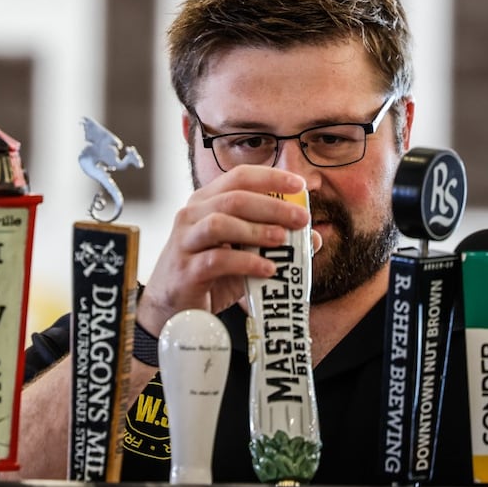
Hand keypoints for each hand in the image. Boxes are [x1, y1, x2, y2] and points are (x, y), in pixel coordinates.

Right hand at [135, 165, 318, 334]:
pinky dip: (246, 262)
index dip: (270, 177)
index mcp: (206, 202)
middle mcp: (191, 215)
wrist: (173, 309)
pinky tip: (267, 269)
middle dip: (271, 207)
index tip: (299, 185)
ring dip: (256, 230)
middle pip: (233, 199)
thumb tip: (314, 236)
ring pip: (220, 224)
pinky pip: (216, 259)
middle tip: (301, 219)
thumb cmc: (208, 275)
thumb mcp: (243, 253)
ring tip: (283, 240)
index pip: (238, 177)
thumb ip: (273, 242)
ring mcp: (185, 242)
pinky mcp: (186, 269)